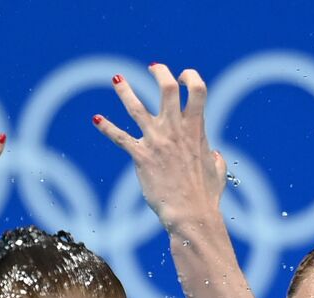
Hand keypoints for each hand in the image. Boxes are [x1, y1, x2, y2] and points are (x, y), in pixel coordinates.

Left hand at [92, 63, 226, 229]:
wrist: (190, 214)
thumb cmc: (205, 197)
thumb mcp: (217, 173)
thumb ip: (216, 159)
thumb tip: (215, 155)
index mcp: (196, 129)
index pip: (197, 90)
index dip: (190, 77)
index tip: (184, 77)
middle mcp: (175, 130)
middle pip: (167, 88)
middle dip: (160, 73)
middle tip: (154, 67)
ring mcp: (157, 141)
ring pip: (136, 107)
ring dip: (125, 90)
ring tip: (117, 79)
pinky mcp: (141, 156)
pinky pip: (119, 137)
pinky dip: (107, 127)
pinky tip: (96, 119)